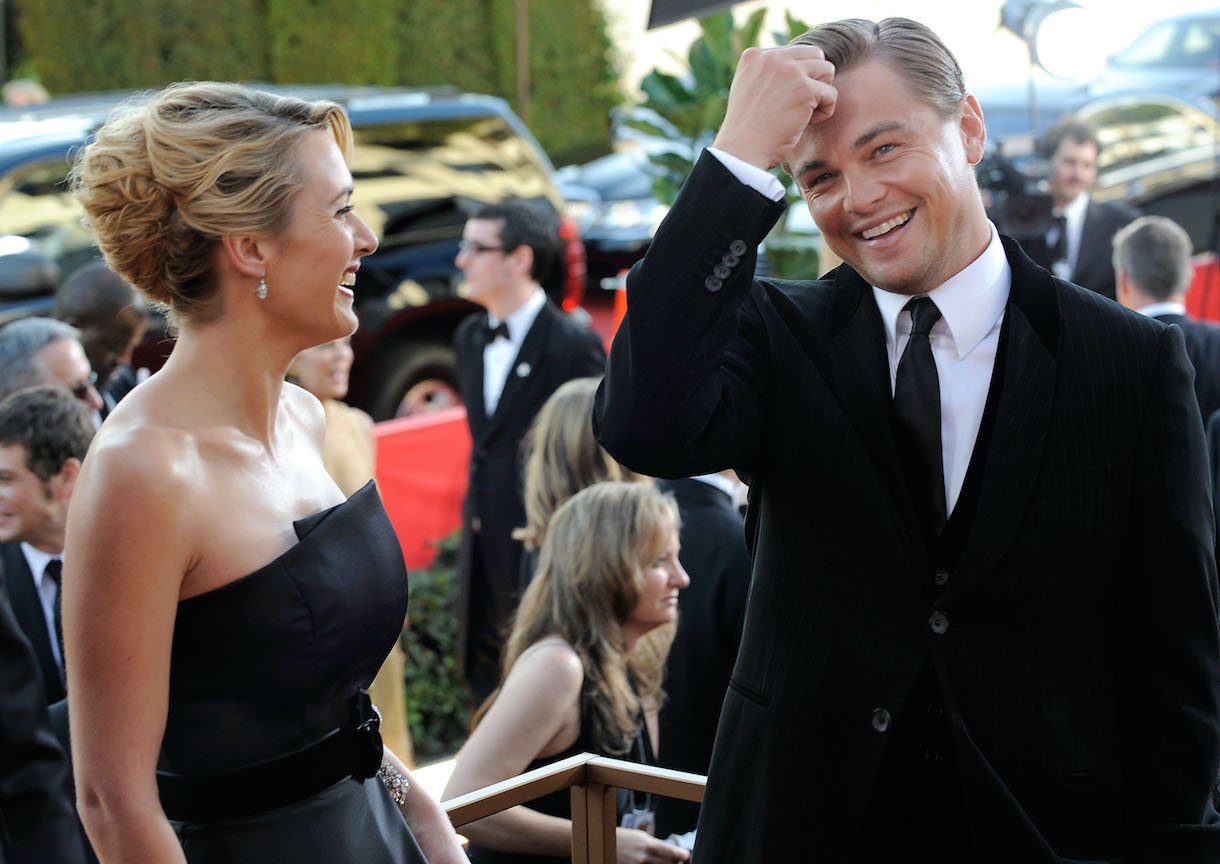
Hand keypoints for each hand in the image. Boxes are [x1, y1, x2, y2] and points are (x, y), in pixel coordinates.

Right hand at [615, 827, 690, 862]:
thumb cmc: (622, 838)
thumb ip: (653, 844)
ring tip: (665, 861)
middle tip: (679, 860)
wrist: (606, 843)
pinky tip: (652, 863)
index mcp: (648, 844)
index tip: (686, 855)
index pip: (669, 850)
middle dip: (674, 862)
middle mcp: (645, 856)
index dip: (681, 854)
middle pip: (667, 863)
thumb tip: (666, 850)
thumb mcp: (640, 837)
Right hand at [712, 44, 836, 169]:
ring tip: (804, 112)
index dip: (795, 79)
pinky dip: (824, 112)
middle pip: (814, 55)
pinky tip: (806, 123)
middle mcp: (772, 57)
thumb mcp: (749, 89)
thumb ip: (768, 73)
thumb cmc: (747, 130)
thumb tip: (799, 67)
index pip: (793, 54)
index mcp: (755, 55)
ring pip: (827, 70)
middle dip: (814, 79)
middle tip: (800, 104)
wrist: (742, 151)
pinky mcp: (805, 89)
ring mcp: (790, 71)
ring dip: (821, 92)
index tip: (781, 102)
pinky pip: (831, 94)